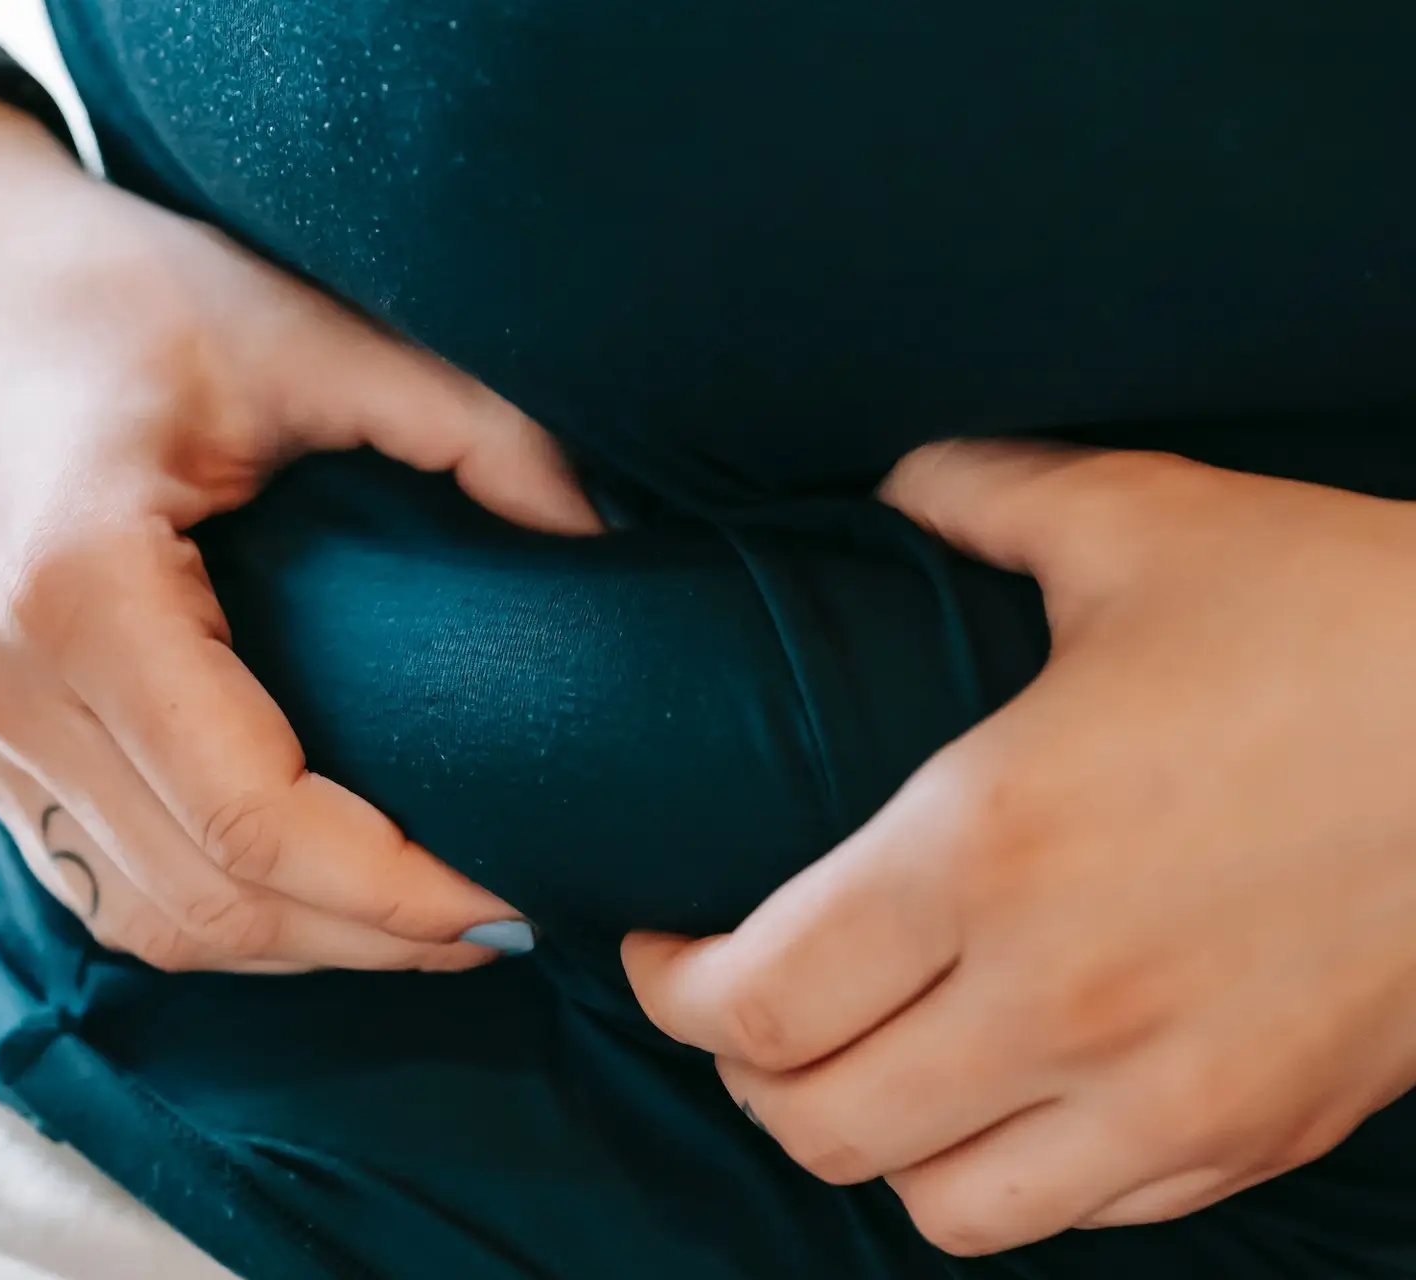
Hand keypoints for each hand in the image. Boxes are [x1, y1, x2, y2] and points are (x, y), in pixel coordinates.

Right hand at [0, 99, 599, 972]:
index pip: (253, 817)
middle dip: (370, 937)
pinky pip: (103, 890)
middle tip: (505, 922)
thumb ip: (461, 423)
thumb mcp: (300, 326)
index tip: (515, 894)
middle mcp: (7, 692)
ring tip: (428, 920)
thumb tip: (597, 535)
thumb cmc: (111, 290)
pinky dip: (221, 915)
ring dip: (298, 945)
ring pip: (152, 922)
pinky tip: (316, 890)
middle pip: (209, 898)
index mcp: (79, 592)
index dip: (397, 888)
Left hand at [625, 441, 1415, 1253]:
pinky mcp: (1254, 1134)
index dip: (670, 989)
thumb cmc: (1343, 616)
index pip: (754, 999)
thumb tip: (886, 481)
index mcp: (986, 844)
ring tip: (858, 1059)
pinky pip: (1077, 1218)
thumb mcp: (1138, 524)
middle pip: (815, 1121)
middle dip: (742, 1070)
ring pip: (934, 1204)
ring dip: (865, 1138)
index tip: (661, 945)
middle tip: (741, 999)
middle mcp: (1058, 997)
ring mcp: (1165, 1092)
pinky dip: (999, 1174)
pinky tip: (996, 1093)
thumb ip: (973, 497)